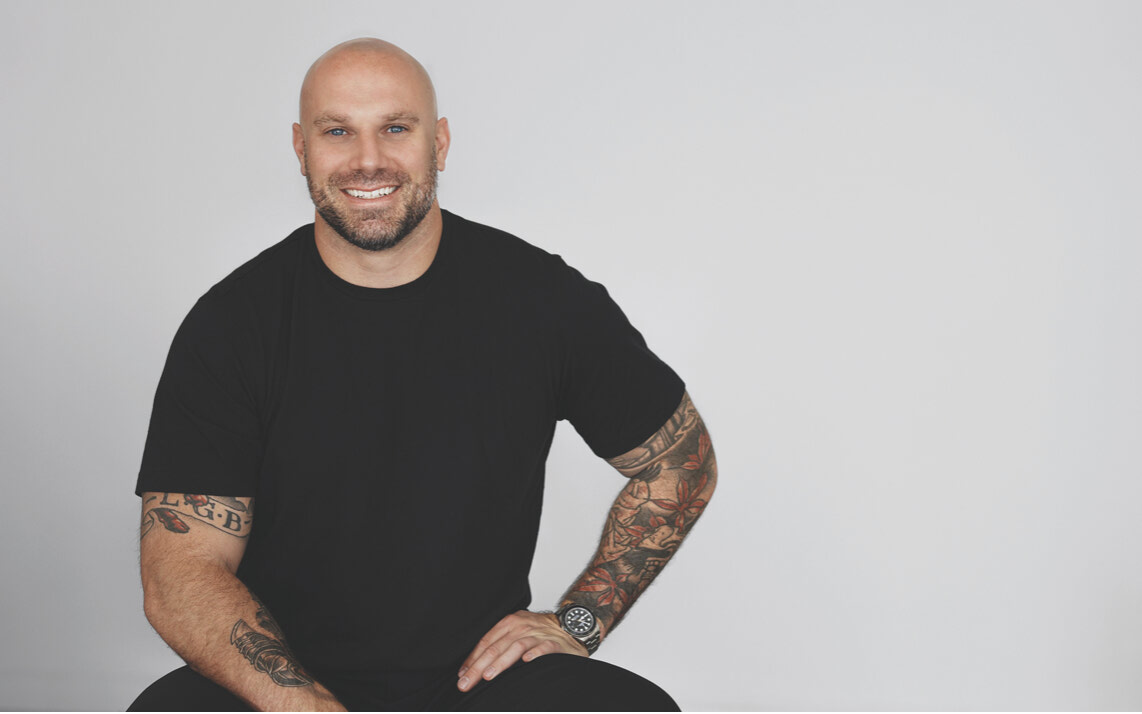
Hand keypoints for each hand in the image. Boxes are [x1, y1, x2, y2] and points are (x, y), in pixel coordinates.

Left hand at [457, 610, 587, 690]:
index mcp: (510, 622)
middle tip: (466, 682)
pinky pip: (543, 648)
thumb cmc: (541, 633)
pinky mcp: (554, 643)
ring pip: (516, 647)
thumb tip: (477, 665)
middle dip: (479, 666)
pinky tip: (526, 662)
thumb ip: (500, 644)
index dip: (473, 658)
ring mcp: (538, 634)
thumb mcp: (518, 632)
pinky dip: (535, 654)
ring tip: (489, 676)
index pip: (487, 641)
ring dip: (501, 662)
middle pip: (497, 646)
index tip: (462, 675)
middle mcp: (522, 626)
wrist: (571, 627)